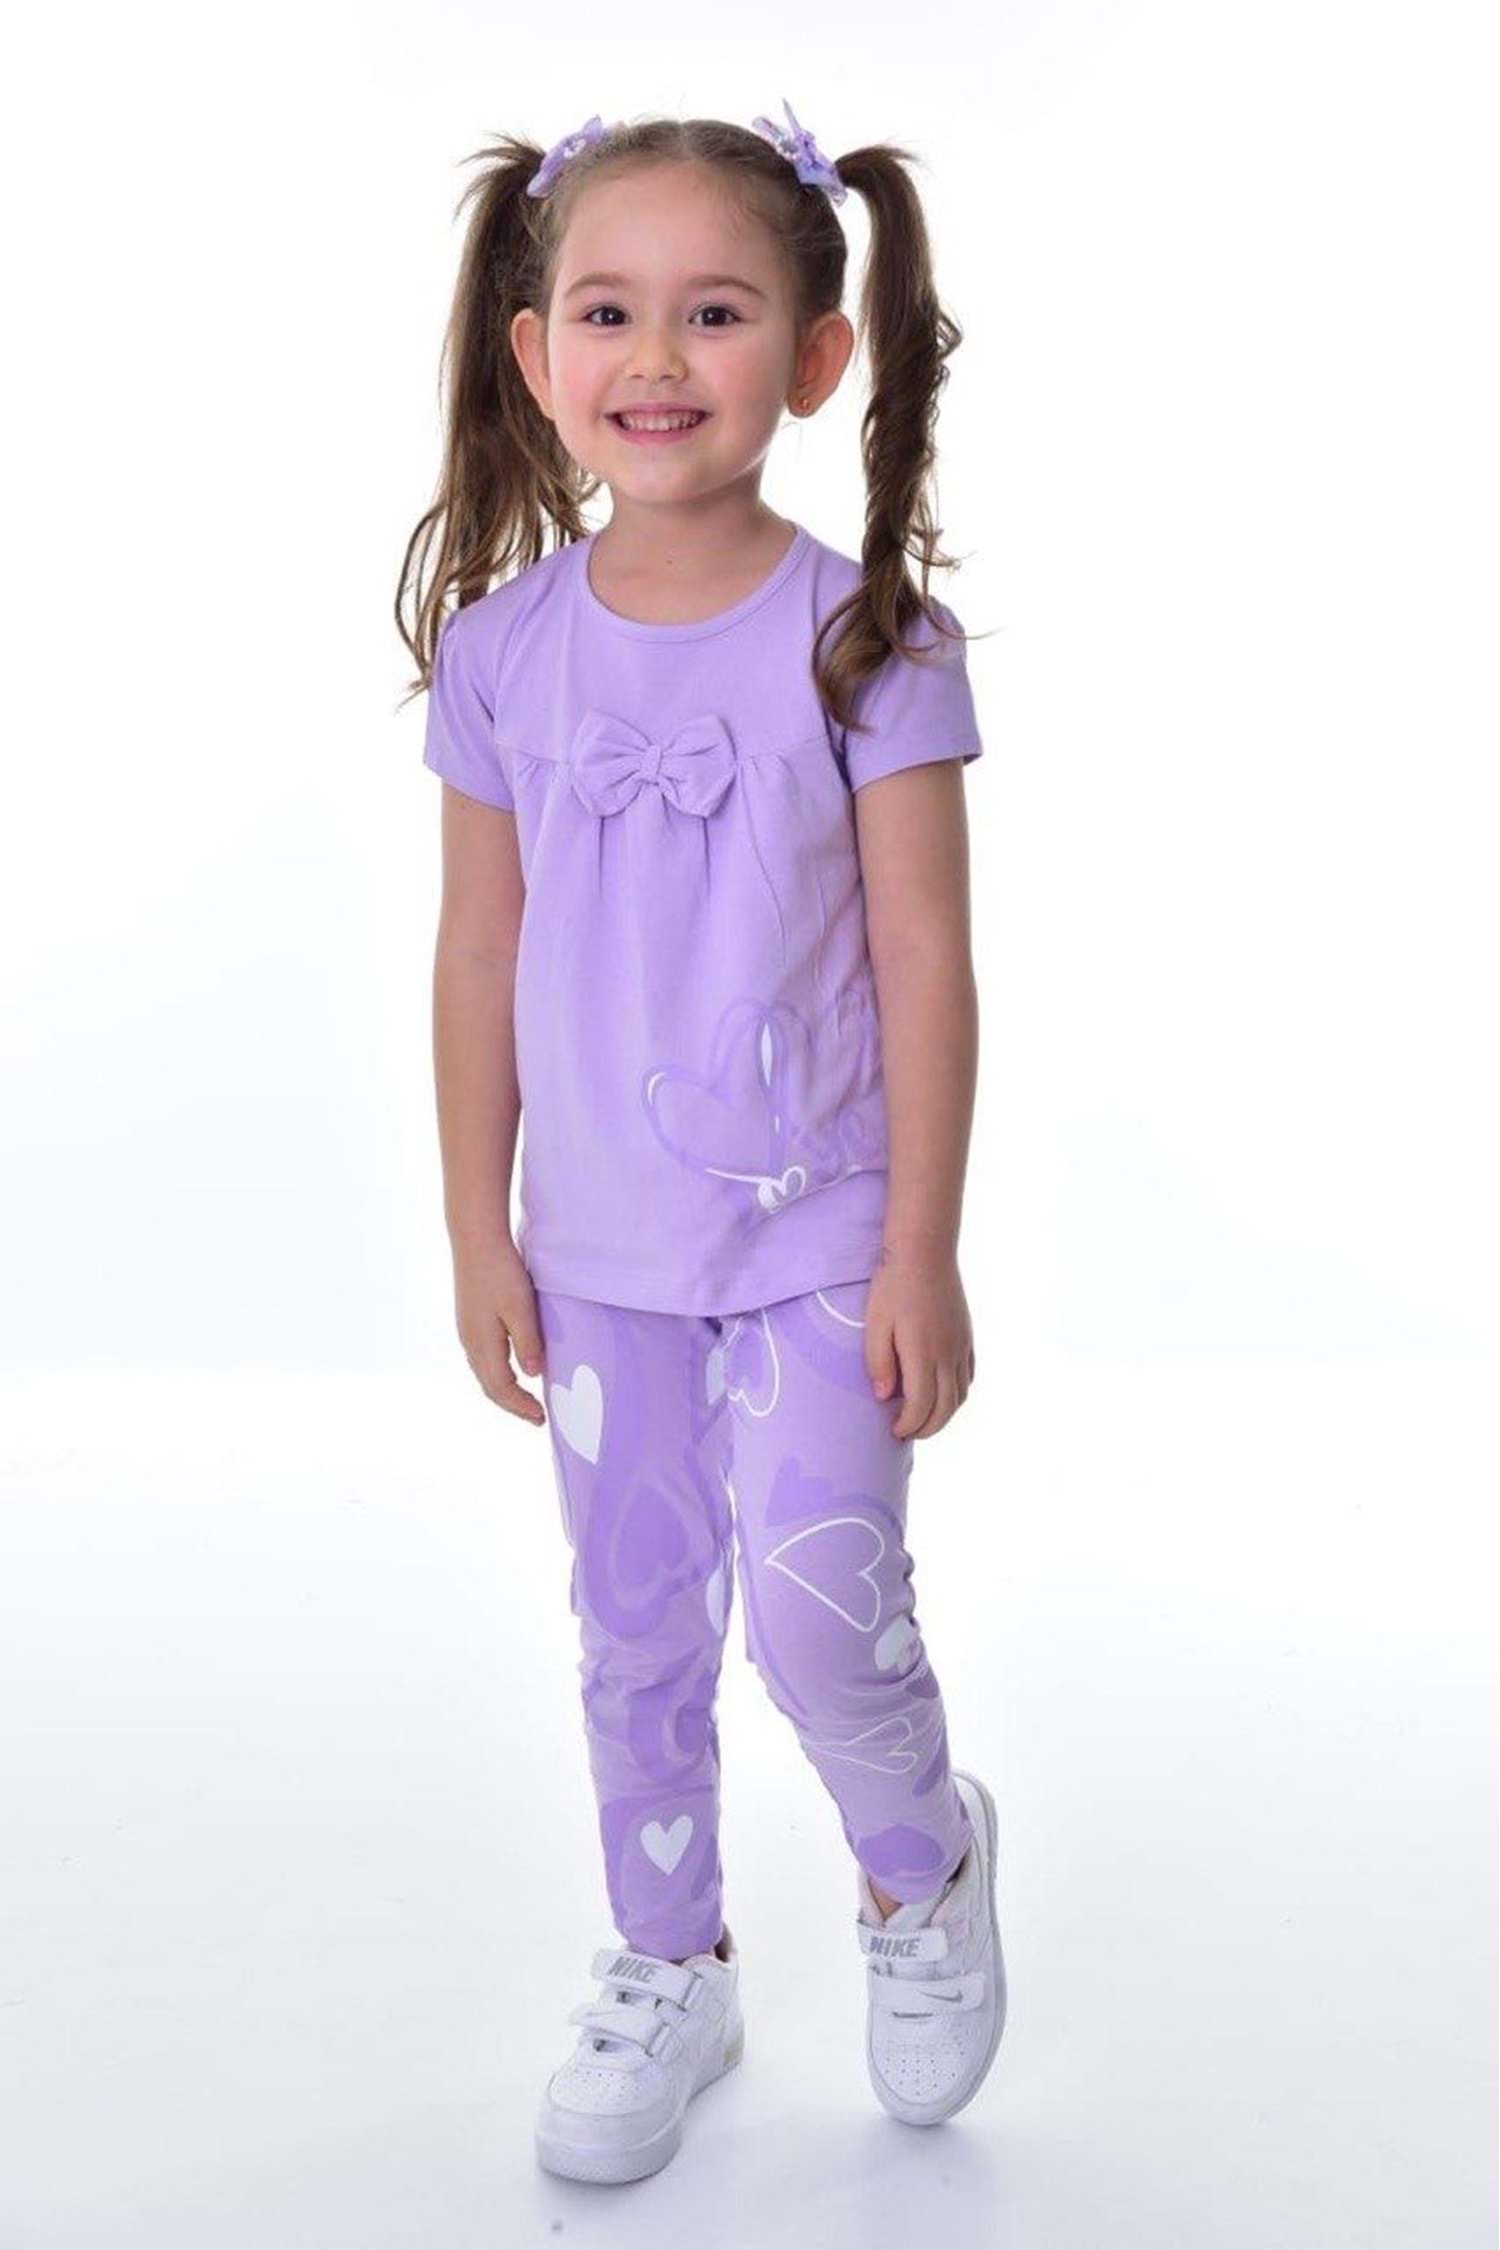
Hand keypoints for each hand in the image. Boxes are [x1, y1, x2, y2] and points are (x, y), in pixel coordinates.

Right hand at [451, 1235, 546, 1425]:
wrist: (475, 1239)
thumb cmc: (500, 1271)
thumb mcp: (520, 1307)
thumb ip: (527, 1342)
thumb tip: (533, 1374)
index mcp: (482, 1343)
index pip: (501, 1387)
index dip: (521, 1406)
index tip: (541, 1418)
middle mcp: (470, 1342)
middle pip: (489, 1385)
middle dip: (512, 1404)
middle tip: (536, 1417)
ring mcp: (467, 1331)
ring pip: (484, 1372)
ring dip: (504, 1390)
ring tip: (525, 1399)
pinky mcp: (470, 1320)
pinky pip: (482, 1358)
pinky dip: (497, 1373)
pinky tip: (511, 1369)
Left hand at [864, 1244, 974, 1439]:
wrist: (925, 1250)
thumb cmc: (893, 1284)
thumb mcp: (875, 1323)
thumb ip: (878, 1362)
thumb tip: (885, 1396)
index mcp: (923, 1354)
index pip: (921, 1406)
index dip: (908, 1425)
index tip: (893, 1431)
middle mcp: (948, 1355)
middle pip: (946, 1409)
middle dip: (927, 1428)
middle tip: (907, 1433)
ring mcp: (962, 1346)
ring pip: (962, 1395)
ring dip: (945, 1415)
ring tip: (924, 1419)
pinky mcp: (967, 1336)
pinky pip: (969, 1376)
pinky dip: (958, 1394)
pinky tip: (943, 1394)